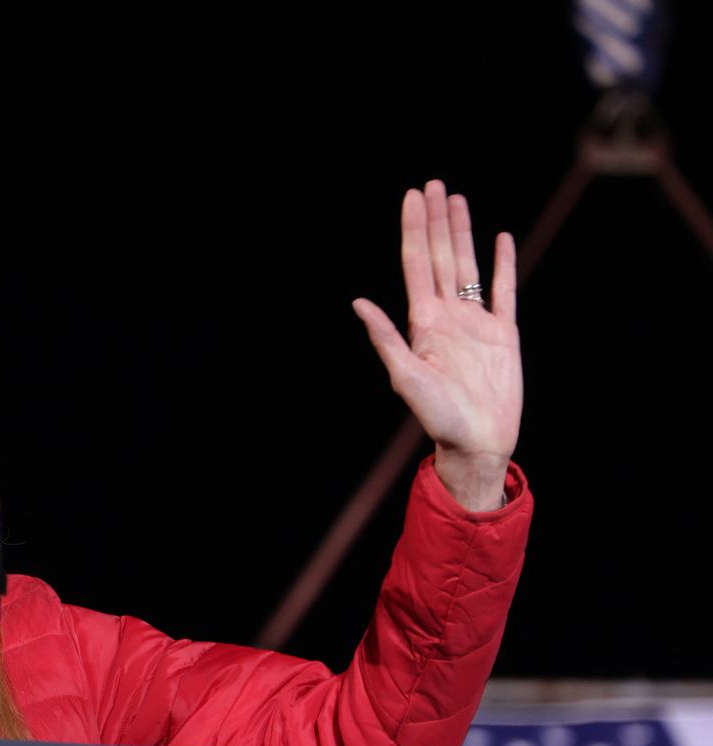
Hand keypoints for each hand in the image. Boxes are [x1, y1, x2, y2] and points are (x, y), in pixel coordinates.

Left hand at [352, 180, 521, 510]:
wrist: (478, 442)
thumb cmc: (438, 417)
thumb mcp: (407, 377)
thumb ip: (386, 338)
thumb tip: (358, 303)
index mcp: (423, 323)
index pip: (417, 264)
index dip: (415, 229)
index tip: (412, 196)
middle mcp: (448, 316)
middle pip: (441, 256)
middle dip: (436, 221)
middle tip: (434, 184)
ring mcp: (476, 322)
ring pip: (469, 266)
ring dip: (463, 233)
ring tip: (457, 200)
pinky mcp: (504, 334)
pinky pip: (504, 291)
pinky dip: (503, 263)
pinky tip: (501, 238)